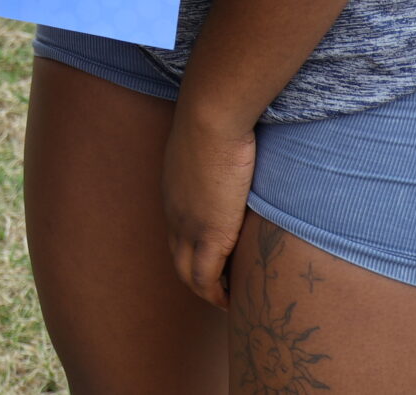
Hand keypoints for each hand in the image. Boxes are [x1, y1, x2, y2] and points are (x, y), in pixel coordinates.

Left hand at [163, 108, 257, 306]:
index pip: (177, 228)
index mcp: (173, 189)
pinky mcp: (208, 235)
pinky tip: (229, 301)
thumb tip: (242, 141)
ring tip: (225, 300)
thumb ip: (222, 148)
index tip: (212, 257)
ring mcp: (187, 226)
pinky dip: (215, 294)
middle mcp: (174, 211)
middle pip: (177, 255)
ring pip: (188, 272)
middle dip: (195, 274)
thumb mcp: (212, 136)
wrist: (211, 116)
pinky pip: (206, 278)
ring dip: (205, 290)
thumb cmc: (218, 115)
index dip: (192, 246)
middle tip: (218, 287)